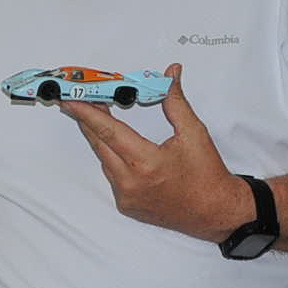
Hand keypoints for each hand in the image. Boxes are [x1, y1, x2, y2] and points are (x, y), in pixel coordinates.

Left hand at [57, 63, 245, 242]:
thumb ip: (175, 101)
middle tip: (82, 99)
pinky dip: (112, 157)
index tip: (70, 100)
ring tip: (101, 116)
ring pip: (104, 159)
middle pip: (100, 144)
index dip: (87, 113)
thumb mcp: (194, 133)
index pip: (108, 131)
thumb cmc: (207, 175)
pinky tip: (119, 145)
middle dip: (89, 120)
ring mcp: (126, 197)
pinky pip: (112, 175)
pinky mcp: (127, 205)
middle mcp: (131, 182)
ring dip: (102, 138)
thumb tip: (170, 74)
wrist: (216, 212)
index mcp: (146, 162)